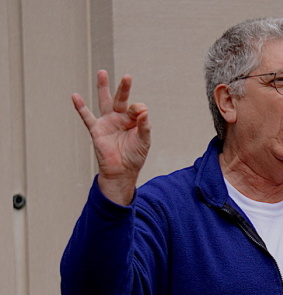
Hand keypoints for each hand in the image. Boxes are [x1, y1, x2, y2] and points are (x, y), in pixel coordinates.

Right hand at [72, 70, 150, 205]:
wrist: (122, 172)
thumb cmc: (134, 157)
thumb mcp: (144, 141)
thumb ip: (145, 126)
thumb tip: (145, 110)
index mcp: (133, 121)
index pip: (136, 109)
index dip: (139, 110)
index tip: (141, 113)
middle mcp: (120, 119)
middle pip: (121, 99)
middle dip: (124, 88)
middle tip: (127, 77)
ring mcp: (108, 123)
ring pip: (105, 102)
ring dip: (103, 88)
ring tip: (102, 72)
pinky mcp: (97, 130)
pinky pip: (87, 117)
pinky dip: (81, 107)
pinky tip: (75, 96)